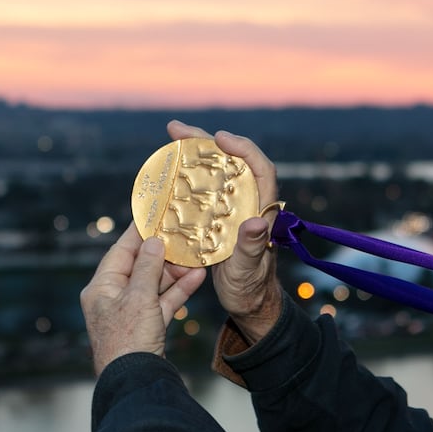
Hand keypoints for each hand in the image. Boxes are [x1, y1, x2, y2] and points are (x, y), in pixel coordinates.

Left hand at [81, 225, 206, 374]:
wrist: (135, 382)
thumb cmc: (128, 340)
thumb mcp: (139, 297)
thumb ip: (147, 266)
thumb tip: (153, 242)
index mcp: (101, 288)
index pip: (120, 252)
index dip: (138, 234)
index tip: (153, 215)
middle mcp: (113, 299)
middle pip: (138, 267)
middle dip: (163, 254)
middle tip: (183, 237)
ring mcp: (130, 314)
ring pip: (154, 285)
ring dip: (174, 272)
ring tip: (195, 257)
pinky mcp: (146, 328)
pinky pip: (162, 303)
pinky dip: (178, 291)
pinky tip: (196, 278)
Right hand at [167, 120, 283, 343]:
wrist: (247, 301)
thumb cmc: (250, 288)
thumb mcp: (247, 271)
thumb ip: (251, 248)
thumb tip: (255, 222)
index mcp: (262, 211)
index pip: (260, 169)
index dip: (243, 149)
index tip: (219, 138)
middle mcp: (248, 203)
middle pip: (233, 162)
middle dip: (207, 142)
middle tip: (175, 130)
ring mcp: (233, 208)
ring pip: (217, 172)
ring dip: (195, 153)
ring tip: (170, 139)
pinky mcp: (219, 217)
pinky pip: (205, 189)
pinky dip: (189, 175)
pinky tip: (170, 169)